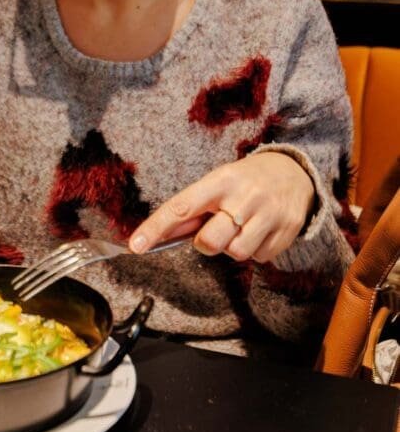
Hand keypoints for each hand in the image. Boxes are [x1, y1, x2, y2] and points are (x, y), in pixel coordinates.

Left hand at [129, 152, 315, 263]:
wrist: (295, 172)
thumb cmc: (245, 180)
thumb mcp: (218, 183)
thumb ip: (193, 209)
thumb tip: (161, 234)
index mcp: (220, 181)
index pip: (181, 206)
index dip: (156, 227)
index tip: (136, 245)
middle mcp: (244, 196)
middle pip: (210, 242)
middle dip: (206, 243)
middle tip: (216, 229)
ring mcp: (268, 214)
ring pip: (236, 253)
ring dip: (233, 247)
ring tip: (241, 227)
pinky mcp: (287, 230)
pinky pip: (260, 258)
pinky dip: (256, 250)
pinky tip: (260, 230)